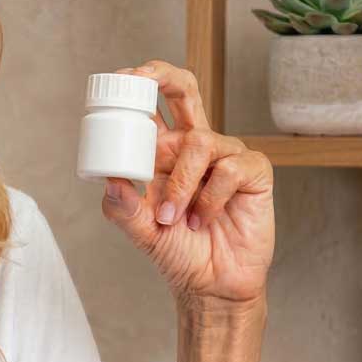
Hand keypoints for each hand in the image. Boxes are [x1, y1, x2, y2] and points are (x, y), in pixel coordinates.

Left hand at [99, 60, 273, 307]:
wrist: (212, 286)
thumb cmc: (179, 253)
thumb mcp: (141, 232)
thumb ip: (122, 207)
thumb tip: (108, 179)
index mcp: (165, 152)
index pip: (152, 106)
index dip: (137, 85)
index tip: (117, 82)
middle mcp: (195, 147)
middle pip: (185, 90)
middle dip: (163, 76)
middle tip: (142, 77)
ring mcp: (226, 156)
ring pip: (200, 142)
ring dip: (181, 184)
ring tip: (175, 219)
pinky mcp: (253, 172)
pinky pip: (229, 168)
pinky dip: (210, 197)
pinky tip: (204, 219)